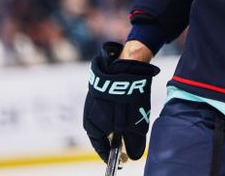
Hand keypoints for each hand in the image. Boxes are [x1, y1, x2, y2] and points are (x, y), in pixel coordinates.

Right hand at [83, 42, 159, 161]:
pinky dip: (115, 112)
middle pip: (101, 134)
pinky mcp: (99, 90)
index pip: (101, 147)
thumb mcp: (135, 123)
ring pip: (104, 120)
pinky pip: (106, 107)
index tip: (122, 159)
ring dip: (116, 124)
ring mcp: (93, 101)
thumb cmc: (128, 97)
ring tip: (130, 124)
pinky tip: (126, 108)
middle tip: (128, 143)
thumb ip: (134, 142)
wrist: (125, 65)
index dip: (111, 155)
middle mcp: (89, 115)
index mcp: (93, 126)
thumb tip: (134, 156)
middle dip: (115, 139)